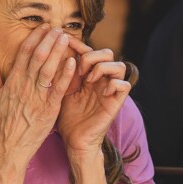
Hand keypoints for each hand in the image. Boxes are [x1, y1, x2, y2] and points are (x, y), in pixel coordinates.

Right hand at [0, 25, 76, 165]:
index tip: (44, 27)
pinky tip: (72, 61)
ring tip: (65, 38)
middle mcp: (24, 86)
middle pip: (37, 57)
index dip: (35, 38)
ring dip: (57, 51)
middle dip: (48, 40)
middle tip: (58, 28)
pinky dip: (65, 74)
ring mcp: (37, 97)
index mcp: (12, 81)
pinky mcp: (49, 109)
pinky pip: (58, 89)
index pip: (24, 53)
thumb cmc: (3, 122)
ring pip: (48, 69)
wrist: (11, 147)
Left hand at [56, 39, 130, 156]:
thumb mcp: (63, 89)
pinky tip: (101, 91)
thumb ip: (65, 71)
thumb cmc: (67, 117)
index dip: (80, 44)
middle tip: (79, 70)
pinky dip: (115, 83)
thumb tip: (57, 50)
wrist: (74, 140)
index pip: (90, 51)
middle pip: (108, 54)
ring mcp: (110, 91)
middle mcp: (102, 81)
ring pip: (120, 66)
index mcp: (89, 76)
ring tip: (89, 80)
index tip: (65, 42)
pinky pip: (125, 85)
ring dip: (103, 68)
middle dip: (93, 56)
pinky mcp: (116, 103)